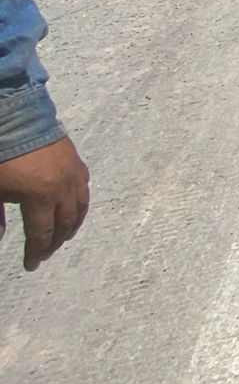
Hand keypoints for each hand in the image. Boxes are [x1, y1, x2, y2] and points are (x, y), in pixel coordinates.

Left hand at [0, 135, 89, 271]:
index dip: (36, 252)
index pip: (41, 234)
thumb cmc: (2, 156)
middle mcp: (63, 188)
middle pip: (64, 224)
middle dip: (54, 243)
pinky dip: (79, 204)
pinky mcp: (77, 161)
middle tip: (44, 254)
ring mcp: (73, 174)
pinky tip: (73, 208)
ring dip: (71, 226)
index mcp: (40, 197)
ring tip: (62, 237)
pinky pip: (84, 189)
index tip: (30, 265)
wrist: (17, 118)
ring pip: (80, 208)